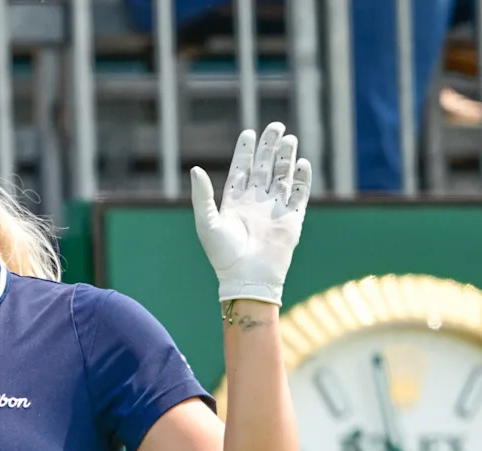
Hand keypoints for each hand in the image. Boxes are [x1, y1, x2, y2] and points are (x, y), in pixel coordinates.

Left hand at [190, 122, 311, 305]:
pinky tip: (302, 163)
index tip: (249, 132)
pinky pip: (299, 195)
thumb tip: (194, 168)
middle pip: (265, 167)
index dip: (246, 151)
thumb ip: (202, 195)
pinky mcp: (292, 220)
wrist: (247, 278)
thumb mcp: (206, 222)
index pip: (241, 169)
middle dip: (270, 147)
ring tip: (289, 138)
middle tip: (276, 126)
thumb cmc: (222, 254)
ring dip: (286, 157)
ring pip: (283, 176)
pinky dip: (302, 178)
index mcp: (234, 202)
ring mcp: (275, 209)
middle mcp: (256, 202)